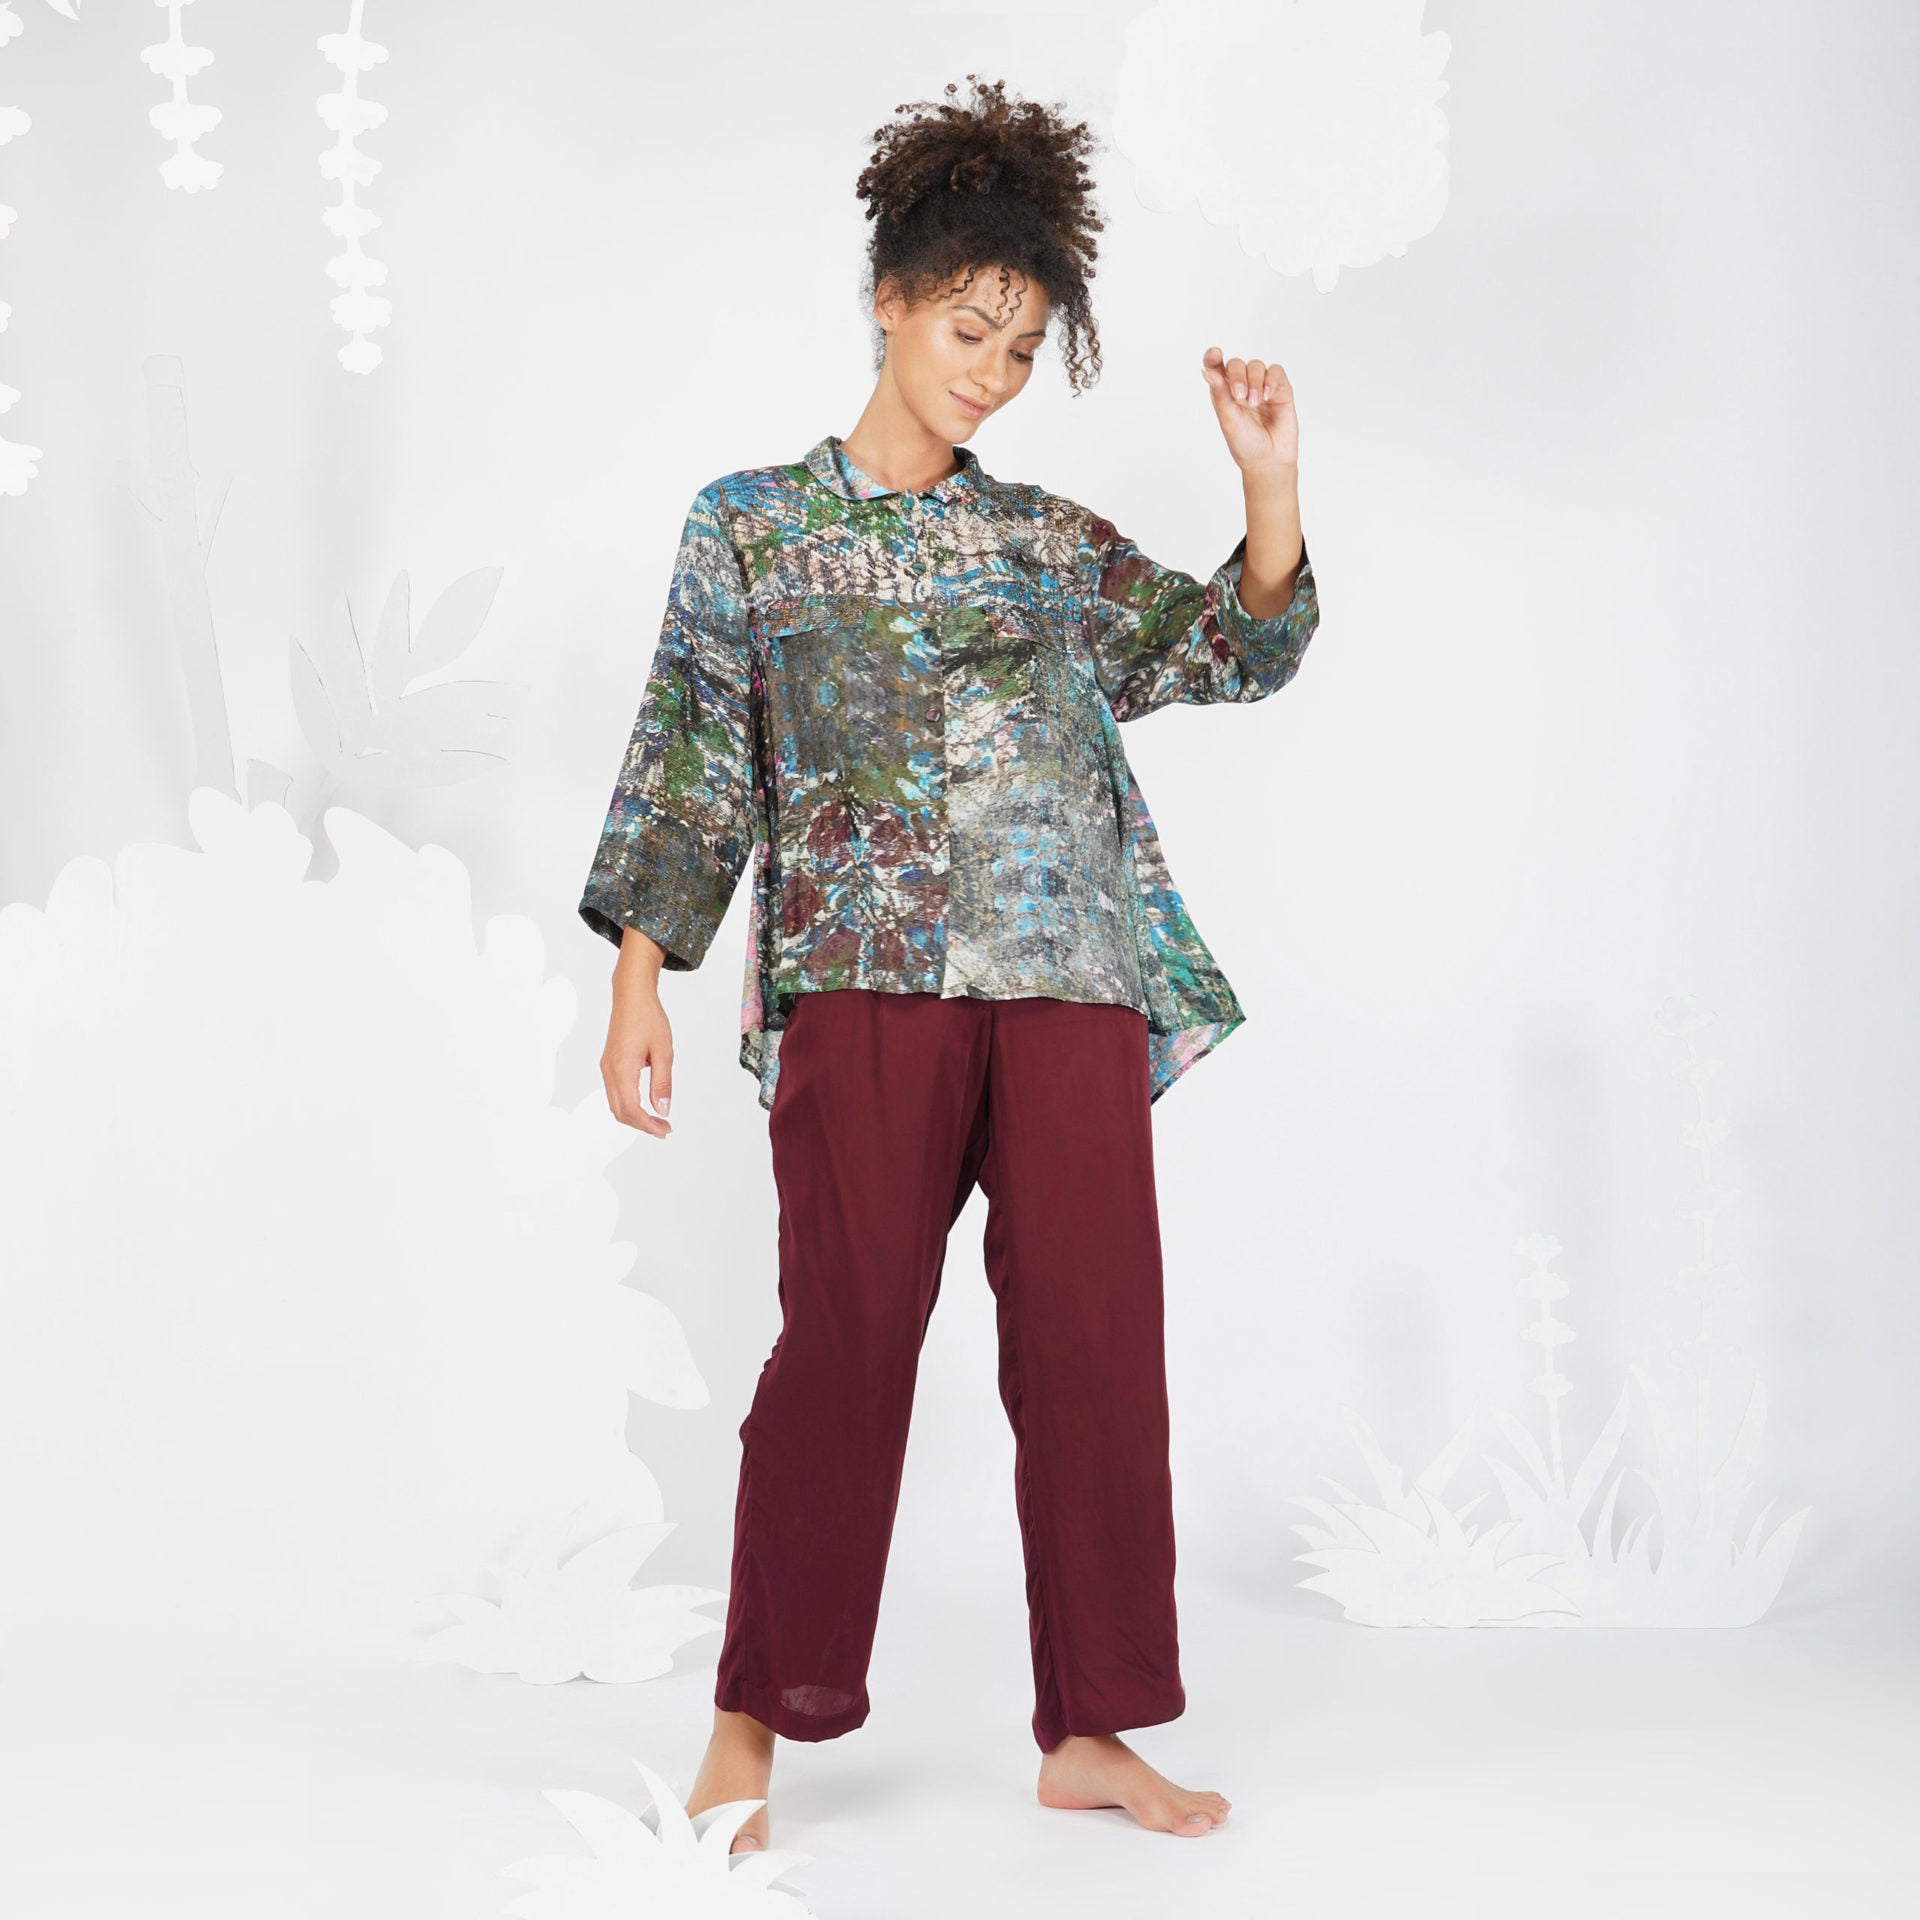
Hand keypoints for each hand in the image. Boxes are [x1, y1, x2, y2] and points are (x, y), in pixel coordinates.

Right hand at [603, 965, 673, 1137]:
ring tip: (657, 1120)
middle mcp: (609, 1071)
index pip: (632, 1110)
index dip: (648, 1125)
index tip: (665, 1130)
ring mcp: (606, 1068)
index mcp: (622, 1069)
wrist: (631, 996)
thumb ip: (662, 1082)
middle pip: (620, 1112)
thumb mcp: (663, 1051)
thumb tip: (662, 1109)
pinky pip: (614, 1093)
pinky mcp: (608, 1064)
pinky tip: (645, 1104)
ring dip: (634, 1117)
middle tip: (664, 1128)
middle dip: (642, 1125)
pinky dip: (628, 1105)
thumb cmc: (648, 1018)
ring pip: (615, 1104)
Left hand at [1201, 346, 1299, 474]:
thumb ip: (1220, 394)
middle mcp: (1242, 387)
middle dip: (1238, 375)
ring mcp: (1262, 387)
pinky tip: (1267, 396)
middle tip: (1240, 396)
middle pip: (1237, 364)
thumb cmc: (1245, 444)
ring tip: (1254, 402)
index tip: (1213, 354)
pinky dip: (1271, 379)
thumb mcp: (1228, 420)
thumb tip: (1208, 371)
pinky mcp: (1280, 390)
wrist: (1269, 460)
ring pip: (1256, 365)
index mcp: (1224, 394)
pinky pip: (1276, 371)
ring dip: (1255, 380)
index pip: (1216, 369)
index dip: (1213, 358)